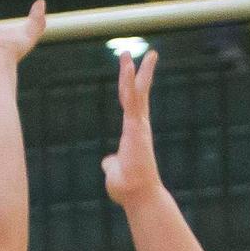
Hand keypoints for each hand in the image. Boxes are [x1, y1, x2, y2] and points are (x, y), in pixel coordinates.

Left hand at [101, 51, 161, 209]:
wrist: (138, 197)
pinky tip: (127, 68)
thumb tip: (108, 162)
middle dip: (139, 72)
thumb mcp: (115, 172)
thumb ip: (112, 163)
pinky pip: (133, 100)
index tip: (129, 71)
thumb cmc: (129, 188)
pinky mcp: (136, 128)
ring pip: (137, 92)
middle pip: (139, 93)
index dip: (129, 86)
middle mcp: (139, 126)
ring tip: (129, 53)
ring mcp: (139, 126)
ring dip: (133, 72)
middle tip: (141, 54)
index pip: (132, 104)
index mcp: (133, 133)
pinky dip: (129, 83)